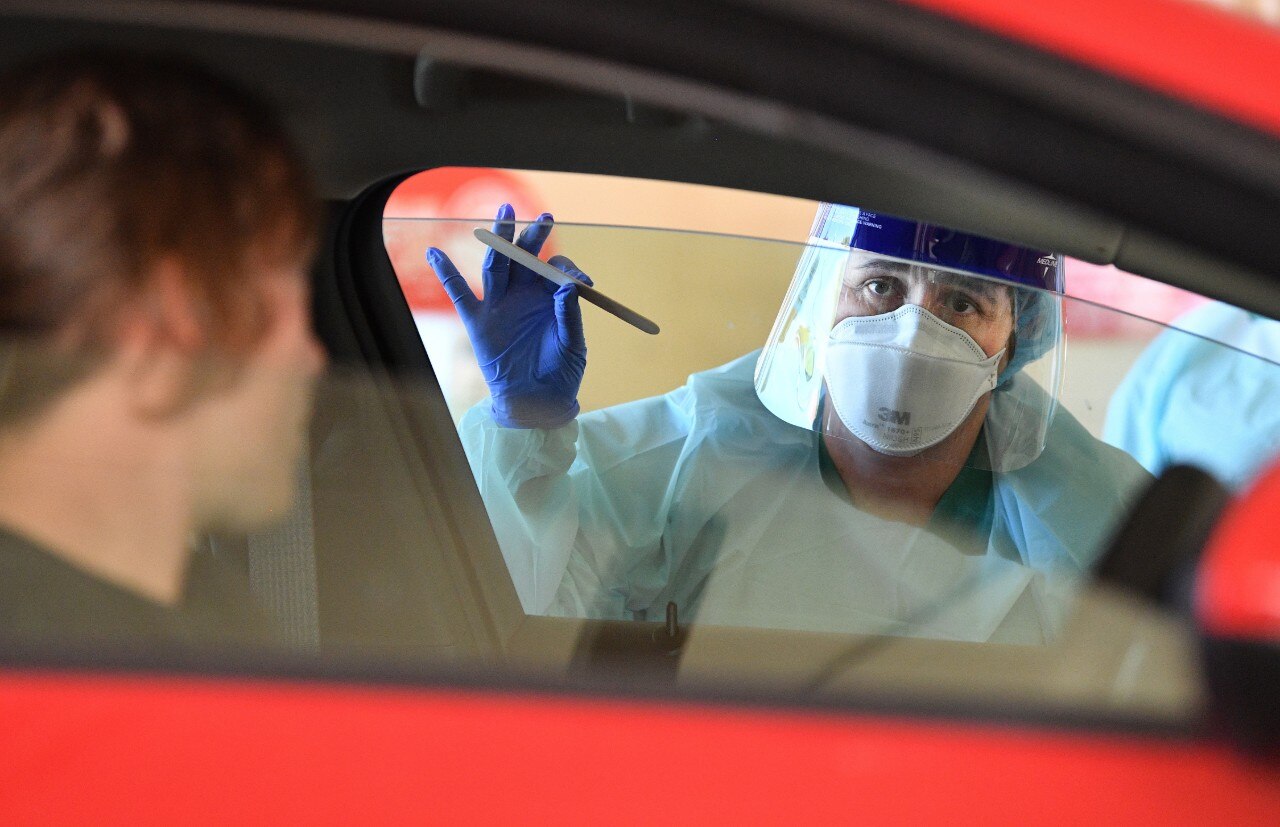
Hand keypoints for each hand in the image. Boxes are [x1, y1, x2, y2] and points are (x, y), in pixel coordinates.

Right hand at [427, 203, 591, 427]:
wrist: (538, 402)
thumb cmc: (561, 371)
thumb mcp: (573, 345)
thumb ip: (569, 316)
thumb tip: (568, 286)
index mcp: (549, 297)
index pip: (555, 269)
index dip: (566, 268)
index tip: (581, 282)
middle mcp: (523, 295)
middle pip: (524, 258)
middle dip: (533, 237)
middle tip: (546, 218)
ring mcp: (499, 305)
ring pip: (496, 265)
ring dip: (499, 240)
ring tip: (505, 214)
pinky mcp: (478, 322)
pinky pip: (459, 294)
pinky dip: (446, 273)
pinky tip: (434, 253)